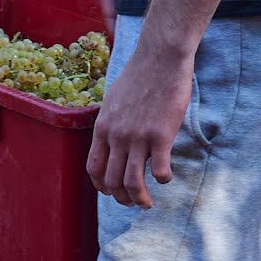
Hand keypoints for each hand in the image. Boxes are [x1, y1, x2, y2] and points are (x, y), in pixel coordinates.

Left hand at [89, 29, 194, 206]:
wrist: (160, 58)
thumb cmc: (139, 76)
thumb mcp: (114, 100)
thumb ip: (111, 123)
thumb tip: (112, 140)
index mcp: (103, 128)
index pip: (94, 168)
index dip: (101, 186)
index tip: (111, 192)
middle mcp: (117, 136)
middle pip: (112, 181)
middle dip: (121, 198)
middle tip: (133, 202)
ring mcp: (138, 137)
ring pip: (133, 182)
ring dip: (140, 199)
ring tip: (147, 203)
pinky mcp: (161, 135)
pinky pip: (160, 170)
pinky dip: (163, 180)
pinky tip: (166, 177)